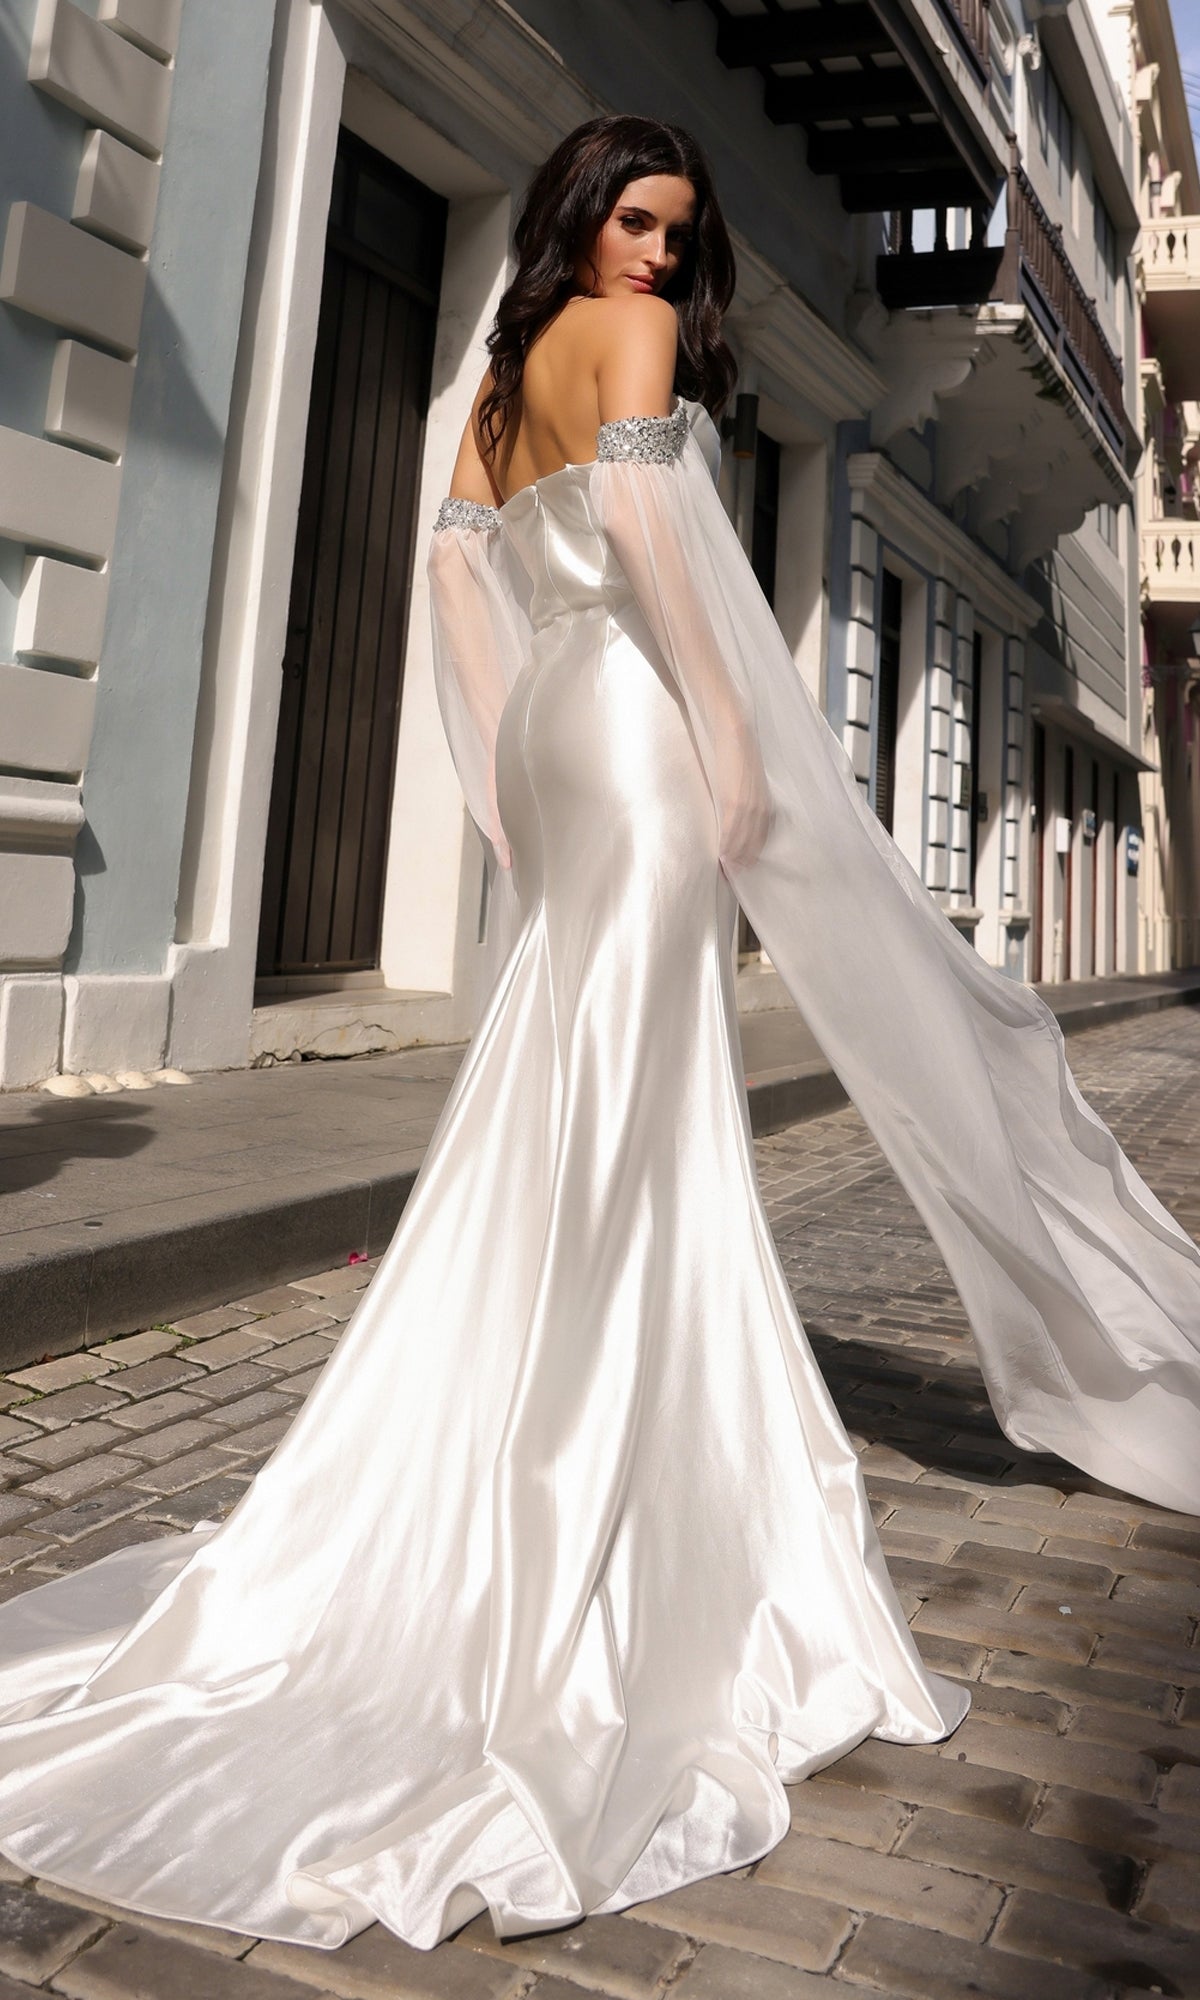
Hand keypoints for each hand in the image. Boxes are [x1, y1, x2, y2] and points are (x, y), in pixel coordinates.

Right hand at [716, 732, 771, 871]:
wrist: (734, 731)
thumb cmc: (739, 751)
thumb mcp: (749, 779)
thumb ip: (748, 796)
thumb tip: (736, 810)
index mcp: (766, 801)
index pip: (762, 835)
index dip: (753, 852)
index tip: (745, 865)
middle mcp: (761, 806)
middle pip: (754, 842)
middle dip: (744, 859)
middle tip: (734, 875)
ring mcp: (748, 805)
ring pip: (742, 840)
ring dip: (734, 857)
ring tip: (727, 870)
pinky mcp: (734, 801)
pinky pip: (731, 830)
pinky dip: (726, 844)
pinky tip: (722, 855)